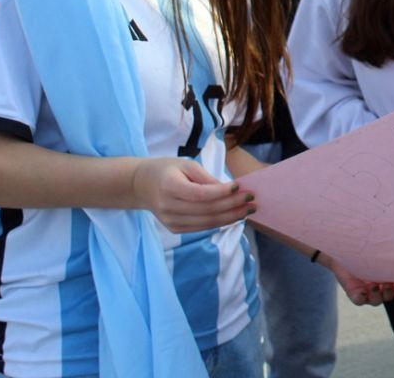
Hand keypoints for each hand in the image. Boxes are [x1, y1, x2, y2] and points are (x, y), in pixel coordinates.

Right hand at [131, 158, 250, 233]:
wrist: (141, 186)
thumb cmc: (167, 170)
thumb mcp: (186, 165)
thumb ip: (207, 178)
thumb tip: (230, 190)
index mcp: (169, 187)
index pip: (200, 194)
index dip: (222, 193)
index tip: (241, 187)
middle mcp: (168, 207)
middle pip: (206, 210)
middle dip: (233, 206)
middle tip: (252, 200)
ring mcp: (170, 221)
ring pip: (206, 222)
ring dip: (231, 217)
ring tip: (249, 210)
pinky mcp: (174, 229)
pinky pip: (201, 227)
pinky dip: (220, 222)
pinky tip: (234, 216)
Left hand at [320, 253, 393, 306]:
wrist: (347, 248)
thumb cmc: (369, 246)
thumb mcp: (383, 249)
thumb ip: (393, 250)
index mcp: (392, 279)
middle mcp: (381, 288)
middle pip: (389, 296)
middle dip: (389, 292)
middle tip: (387, 283)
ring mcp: (368, 292)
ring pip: (376, 301)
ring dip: (377, 296)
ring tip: (373, 285)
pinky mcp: (354, 292)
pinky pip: (359, 300)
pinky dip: (361, 298)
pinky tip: (362, 291)